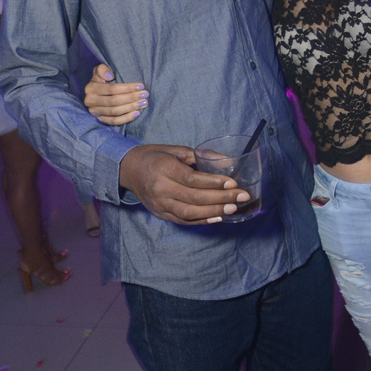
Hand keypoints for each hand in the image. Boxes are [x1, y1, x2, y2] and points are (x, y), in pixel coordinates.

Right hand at [84, 63, 148, 123]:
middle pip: (114, 101)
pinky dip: (126, 118)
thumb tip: (110, 76)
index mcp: (91, 88)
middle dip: (131, 98)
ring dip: (131, 108)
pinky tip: (137, 113)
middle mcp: (90, 101)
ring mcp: (95, 112)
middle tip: (145, 94)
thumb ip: (102, 69)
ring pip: (115, 112)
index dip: (127, 88)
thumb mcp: (99, 71)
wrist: (95, 93)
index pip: (112, 89)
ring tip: (143, 103)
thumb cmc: (101, 79)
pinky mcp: (100, 120)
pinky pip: (114, 121)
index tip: (141, 86)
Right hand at [119, 143, 249, 224]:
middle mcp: (160, 188)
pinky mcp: (160, 214)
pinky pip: (183, 221)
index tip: (233, 183)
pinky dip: (202, 221)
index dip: (214, 182)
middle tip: (242, 197)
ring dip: (214, 212)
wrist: (128, 170)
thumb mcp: (175, 149)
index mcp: (163, 168)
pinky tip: (218, 217)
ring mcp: (159, 204)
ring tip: (233, 208)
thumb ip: (199, 156)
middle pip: (194, 198)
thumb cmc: (155, 156)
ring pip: (189, 213)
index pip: (192, 179)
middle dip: (221, 198)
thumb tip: (227, 161)